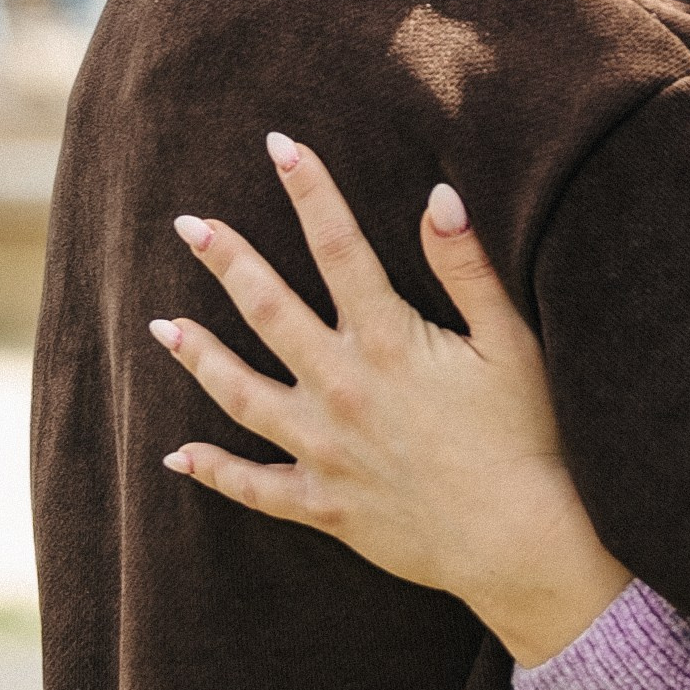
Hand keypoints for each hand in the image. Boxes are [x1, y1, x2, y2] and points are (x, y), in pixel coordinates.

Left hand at [150, 136, 633, 666]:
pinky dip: (213, 471)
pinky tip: (177, 454)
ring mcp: (325, 450)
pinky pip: (254, 488)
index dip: (309, 192)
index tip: (278, 146)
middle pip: (268, 310)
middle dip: (226, 261)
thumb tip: (439, 196)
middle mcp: (342, 389)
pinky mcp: (325, 505)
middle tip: (187, 224)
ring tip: (161, 325)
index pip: (338, 248)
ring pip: (241, 395)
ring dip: (198, 356)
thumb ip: (468, 270)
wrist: (520, 543)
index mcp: (389, 342)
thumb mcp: (511, 344)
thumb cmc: (528, 438)